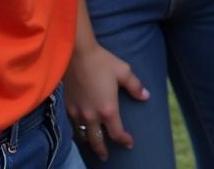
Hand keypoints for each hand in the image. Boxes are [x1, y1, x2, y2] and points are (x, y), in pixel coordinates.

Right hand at [64, 41, 148, 160]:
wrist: (77, 56)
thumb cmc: (102, 62)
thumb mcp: (124, 71)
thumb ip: (135, 86)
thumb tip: (145, 97)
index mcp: (108, 109)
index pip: (116, 133)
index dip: (124, 140)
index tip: (129, 143)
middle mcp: (91, 116)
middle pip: (96, 141)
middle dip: (103, 151)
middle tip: (106, 157)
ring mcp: (77, 113)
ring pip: (82, 136)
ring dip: (89, 142)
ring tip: (93, 144)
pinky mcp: (68, 107)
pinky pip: (73, 126)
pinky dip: (78, 132)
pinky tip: (80, 129)